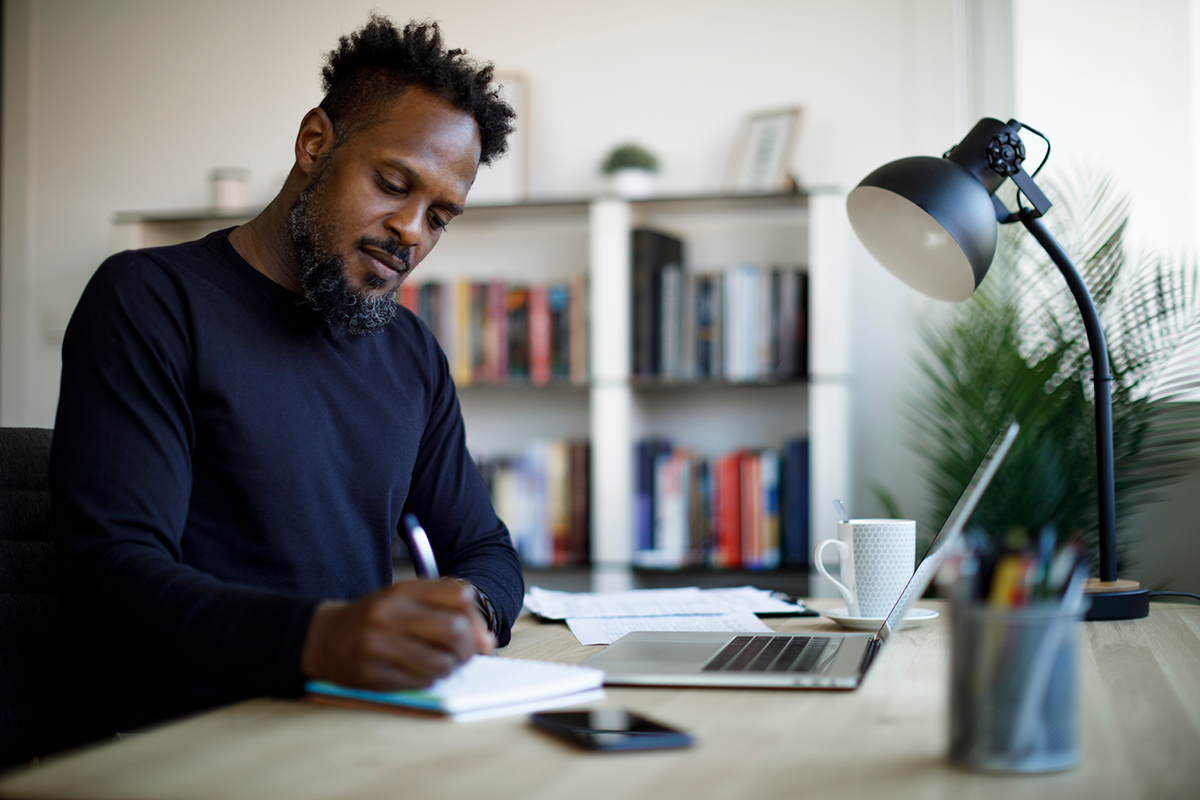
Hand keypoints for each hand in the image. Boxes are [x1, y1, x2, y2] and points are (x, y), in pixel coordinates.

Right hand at [300, 579, 494, 689]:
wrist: (325, 637)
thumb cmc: (376, 618)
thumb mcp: (406, 599)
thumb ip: (446, 609)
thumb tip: (486, 641)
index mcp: (403, 590)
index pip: (459, 596)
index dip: (477, 619)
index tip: (479, 635)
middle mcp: (390, 614)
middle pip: (454, 630)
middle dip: (469, 648)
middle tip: (466, 655)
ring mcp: (379, 645)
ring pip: (441, 662)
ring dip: (451, 668)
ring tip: (444, 664)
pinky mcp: (372, 674)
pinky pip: (419, 683)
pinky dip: (431, 681)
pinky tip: (422, 673)